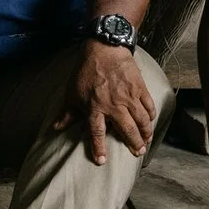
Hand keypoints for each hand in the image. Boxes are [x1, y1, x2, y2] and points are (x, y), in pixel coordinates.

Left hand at [54, 41, 157, 164]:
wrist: (104, 47)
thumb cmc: (86, 70)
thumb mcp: (72, 92)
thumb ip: (66, 112)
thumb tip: (57, 128)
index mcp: (95, 107)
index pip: (97, 133)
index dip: (99, 148)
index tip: (102, 161)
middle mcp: (114, 105)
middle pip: (127, 130)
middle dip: (134, 144)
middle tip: (138, 152)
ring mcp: (129, 97)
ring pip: (142, 120)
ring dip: (146, 133)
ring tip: (147, 141)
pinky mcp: (140, 88)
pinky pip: (149, 106)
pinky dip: (151, 115)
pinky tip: (150, 120)